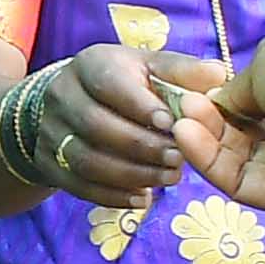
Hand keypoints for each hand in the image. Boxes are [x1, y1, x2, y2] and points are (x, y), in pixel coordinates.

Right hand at [8, 40, 221, 201]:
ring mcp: (50, 131)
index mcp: (90, 64)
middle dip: (141, 147)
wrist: (68, 104)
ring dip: (130, 174)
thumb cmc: (122, 84)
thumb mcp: (148, 67)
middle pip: (95, 125)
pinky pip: (77, 186)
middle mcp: (63, 95)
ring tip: (168, 180)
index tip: (172, 125)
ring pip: (85, 160)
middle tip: (178, 160)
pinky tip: (143, 199)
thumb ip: (182, 72)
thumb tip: (217, 76)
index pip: (109, 83)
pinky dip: (111, 196)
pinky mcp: (47, 163)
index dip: (140, 106)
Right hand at [190, 28, 264, 217]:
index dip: (223, 102)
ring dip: (204, 138)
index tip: (194, 90)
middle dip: (210, 120)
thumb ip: (237, 90)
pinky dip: (208, 160)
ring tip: (181, 119)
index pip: (257, 108)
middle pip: (243, 136)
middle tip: (183, 103)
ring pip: (236, 160)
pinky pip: (237, 181)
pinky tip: (186, 134)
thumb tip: (217, 102)